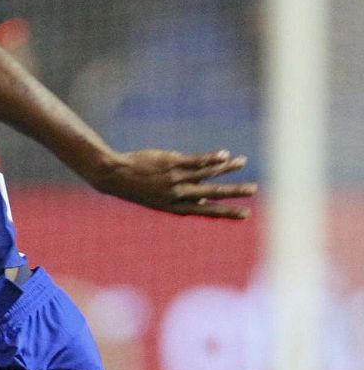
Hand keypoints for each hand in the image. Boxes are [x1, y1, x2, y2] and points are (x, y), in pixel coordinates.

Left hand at [88, 149, 255, 218]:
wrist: (116, 176)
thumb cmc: (139, 188)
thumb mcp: (159, 199)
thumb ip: (182, 198)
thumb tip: (202, 197)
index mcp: (176, 207)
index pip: (206, 211)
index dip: (227, 212)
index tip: (245, 215)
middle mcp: (177, 194)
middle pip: (211, 194)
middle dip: (234, 192)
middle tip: (254, 189)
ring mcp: (175, 178)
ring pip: (206, 174)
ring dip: (227, 168)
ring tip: (243, 162)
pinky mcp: (171, 163)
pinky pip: (195, 161)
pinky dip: (211, 158)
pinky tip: (224, 154)